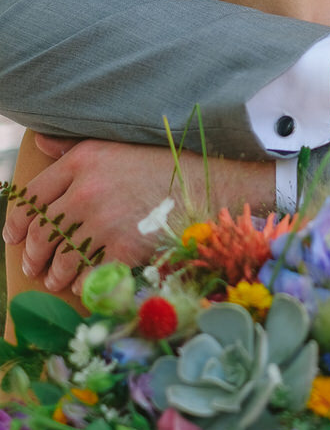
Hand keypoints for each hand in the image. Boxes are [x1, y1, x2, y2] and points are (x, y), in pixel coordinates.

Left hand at [2, 136, 271, 293]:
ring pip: (63, 256)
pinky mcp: (125, 247)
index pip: (32, 197)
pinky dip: (83, 284)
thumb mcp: (115, 146)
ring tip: (54, 280)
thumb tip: (41, 143)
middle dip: (33, 254)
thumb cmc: (164, 165)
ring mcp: (105, 221)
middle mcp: (87, 191)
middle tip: (32, 264)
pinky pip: (91, 273)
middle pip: (44, 230)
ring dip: (54, 273)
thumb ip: (74, 147)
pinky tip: (81, 286)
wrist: (210, 185)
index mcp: (82, 162)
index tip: (14, 236)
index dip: (17, 222)